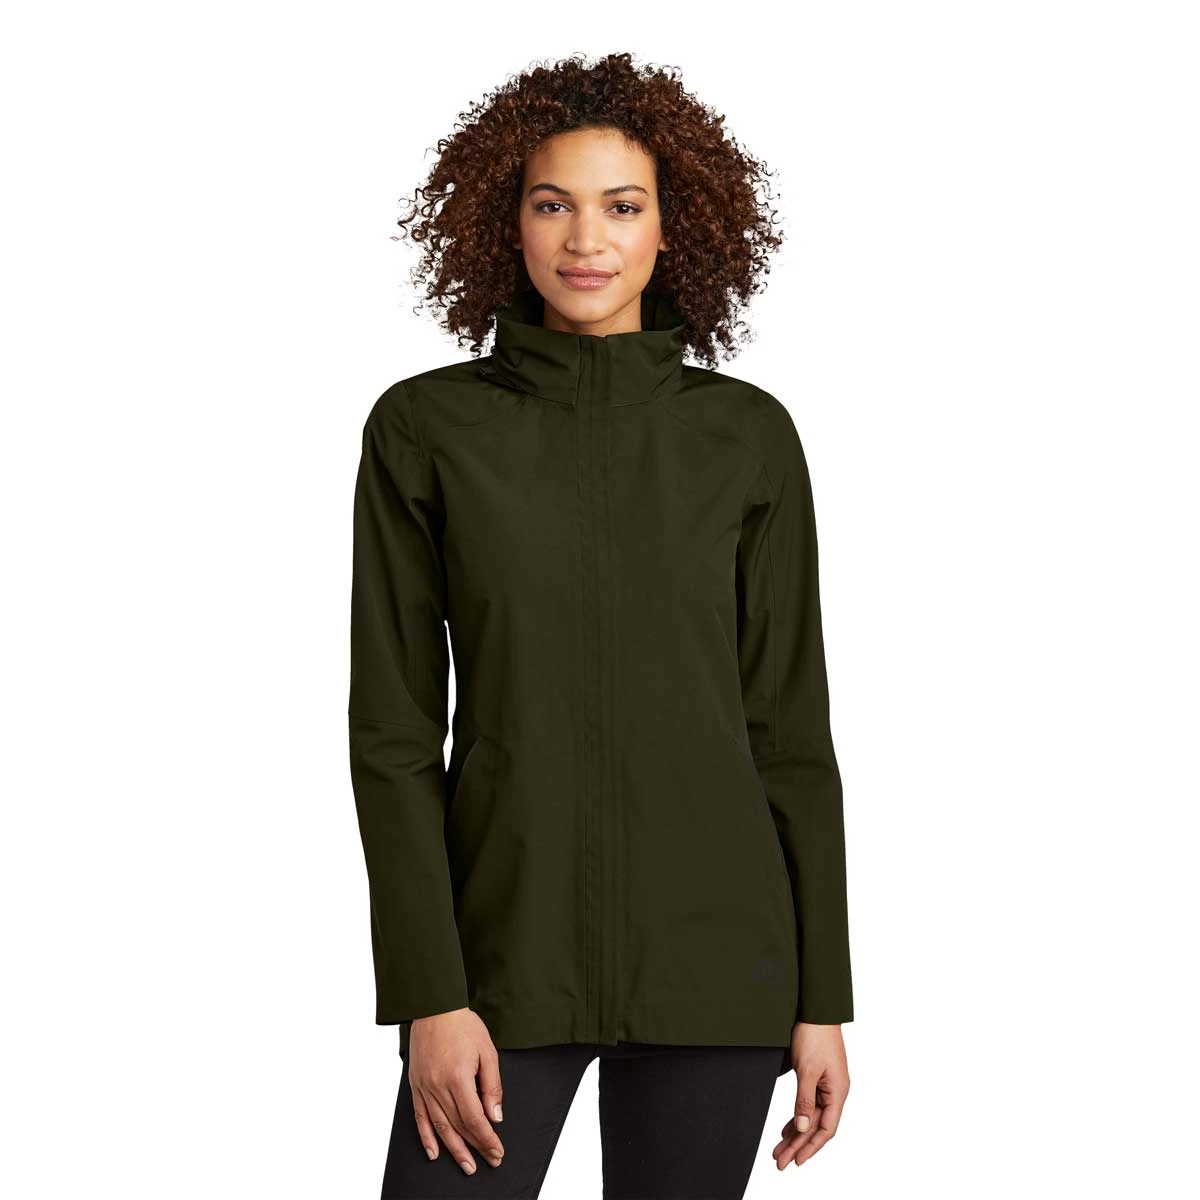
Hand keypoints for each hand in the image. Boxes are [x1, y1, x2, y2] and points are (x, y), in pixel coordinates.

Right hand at [408, 1008, 505, 1175]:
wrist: (434, 1008)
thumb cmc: (463, 1025)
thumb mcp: (487, 1051)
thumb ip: (492, 1086)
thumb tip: (495, 1116)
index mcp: (458, 1077)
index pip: (474, 1118)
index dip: (486, 1138)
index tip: (497, 1150)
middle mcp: (438, 1086)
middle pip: (458, 1126)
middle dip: (475, 1147)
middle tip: (488, 1161)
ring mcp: (424, 1087)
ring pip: (439, 1126)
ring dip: (453, 1149)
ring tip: (466, 1165)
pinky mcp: (415, 1085)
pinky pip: (420, 1117)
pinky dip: (426, 1137)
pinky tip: (434, 1151)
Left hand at [773, 1021, 849, 1169]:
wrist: (816, 1009)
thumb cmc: (815, 1035)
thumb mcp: (807, 1069)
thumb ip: (804, 1100)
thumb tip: (803, 1127)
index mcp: (838, 1091)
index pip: (826, 1128)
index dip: (811, 1146)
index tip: (795, 1161)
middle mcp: (835, 1091)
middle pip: (817, 1126)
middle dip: (799, 1145)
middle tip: (780, 1161)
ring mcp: (827, 1085)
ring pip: (811, 1116)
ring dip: (796, 1133)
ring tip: (779, 1149)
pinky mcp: (818, 1078)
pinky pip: (809, 1104)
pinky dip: (797, 1117)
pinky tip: (788, 1128)